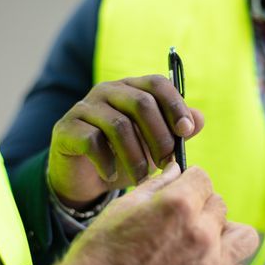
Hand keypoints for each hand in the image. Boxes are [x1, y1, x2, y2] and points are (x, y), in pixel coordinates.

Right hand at [48, 75, 204, 207]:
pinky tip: (112, 176)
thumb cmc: (124, 158)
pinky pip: (92, 141)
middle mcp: (107, 92)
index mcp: (131, 89)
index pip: (157, 84)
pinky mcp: (66, 129)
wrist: (85, 180)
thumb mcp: (154, 147)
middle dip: (159, 137)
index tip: (186, 133)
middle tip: (167, 165)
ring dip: (136, 157)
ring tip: (142, 180)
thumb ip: (175, 132)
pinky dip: (107, 163)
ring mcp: (84, 108)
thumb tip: (198, 119)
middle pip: (141, 103)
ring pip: (119, 125)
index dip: (175, 105)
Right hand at [54, 163, 258, 264]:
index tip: (180, 192)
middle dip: (202, 207)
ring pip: (244, 237)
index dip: (189, 183)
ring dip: (227, 234)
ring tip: (206, 241)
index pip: (203, 178)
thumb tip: (176, 170)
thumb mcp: (122, 208)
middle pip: (220, 206)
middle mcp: (201, 233)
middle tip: (180, 222)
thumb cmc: (100, 253)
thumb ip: (156, 186)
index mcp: (179, 205)